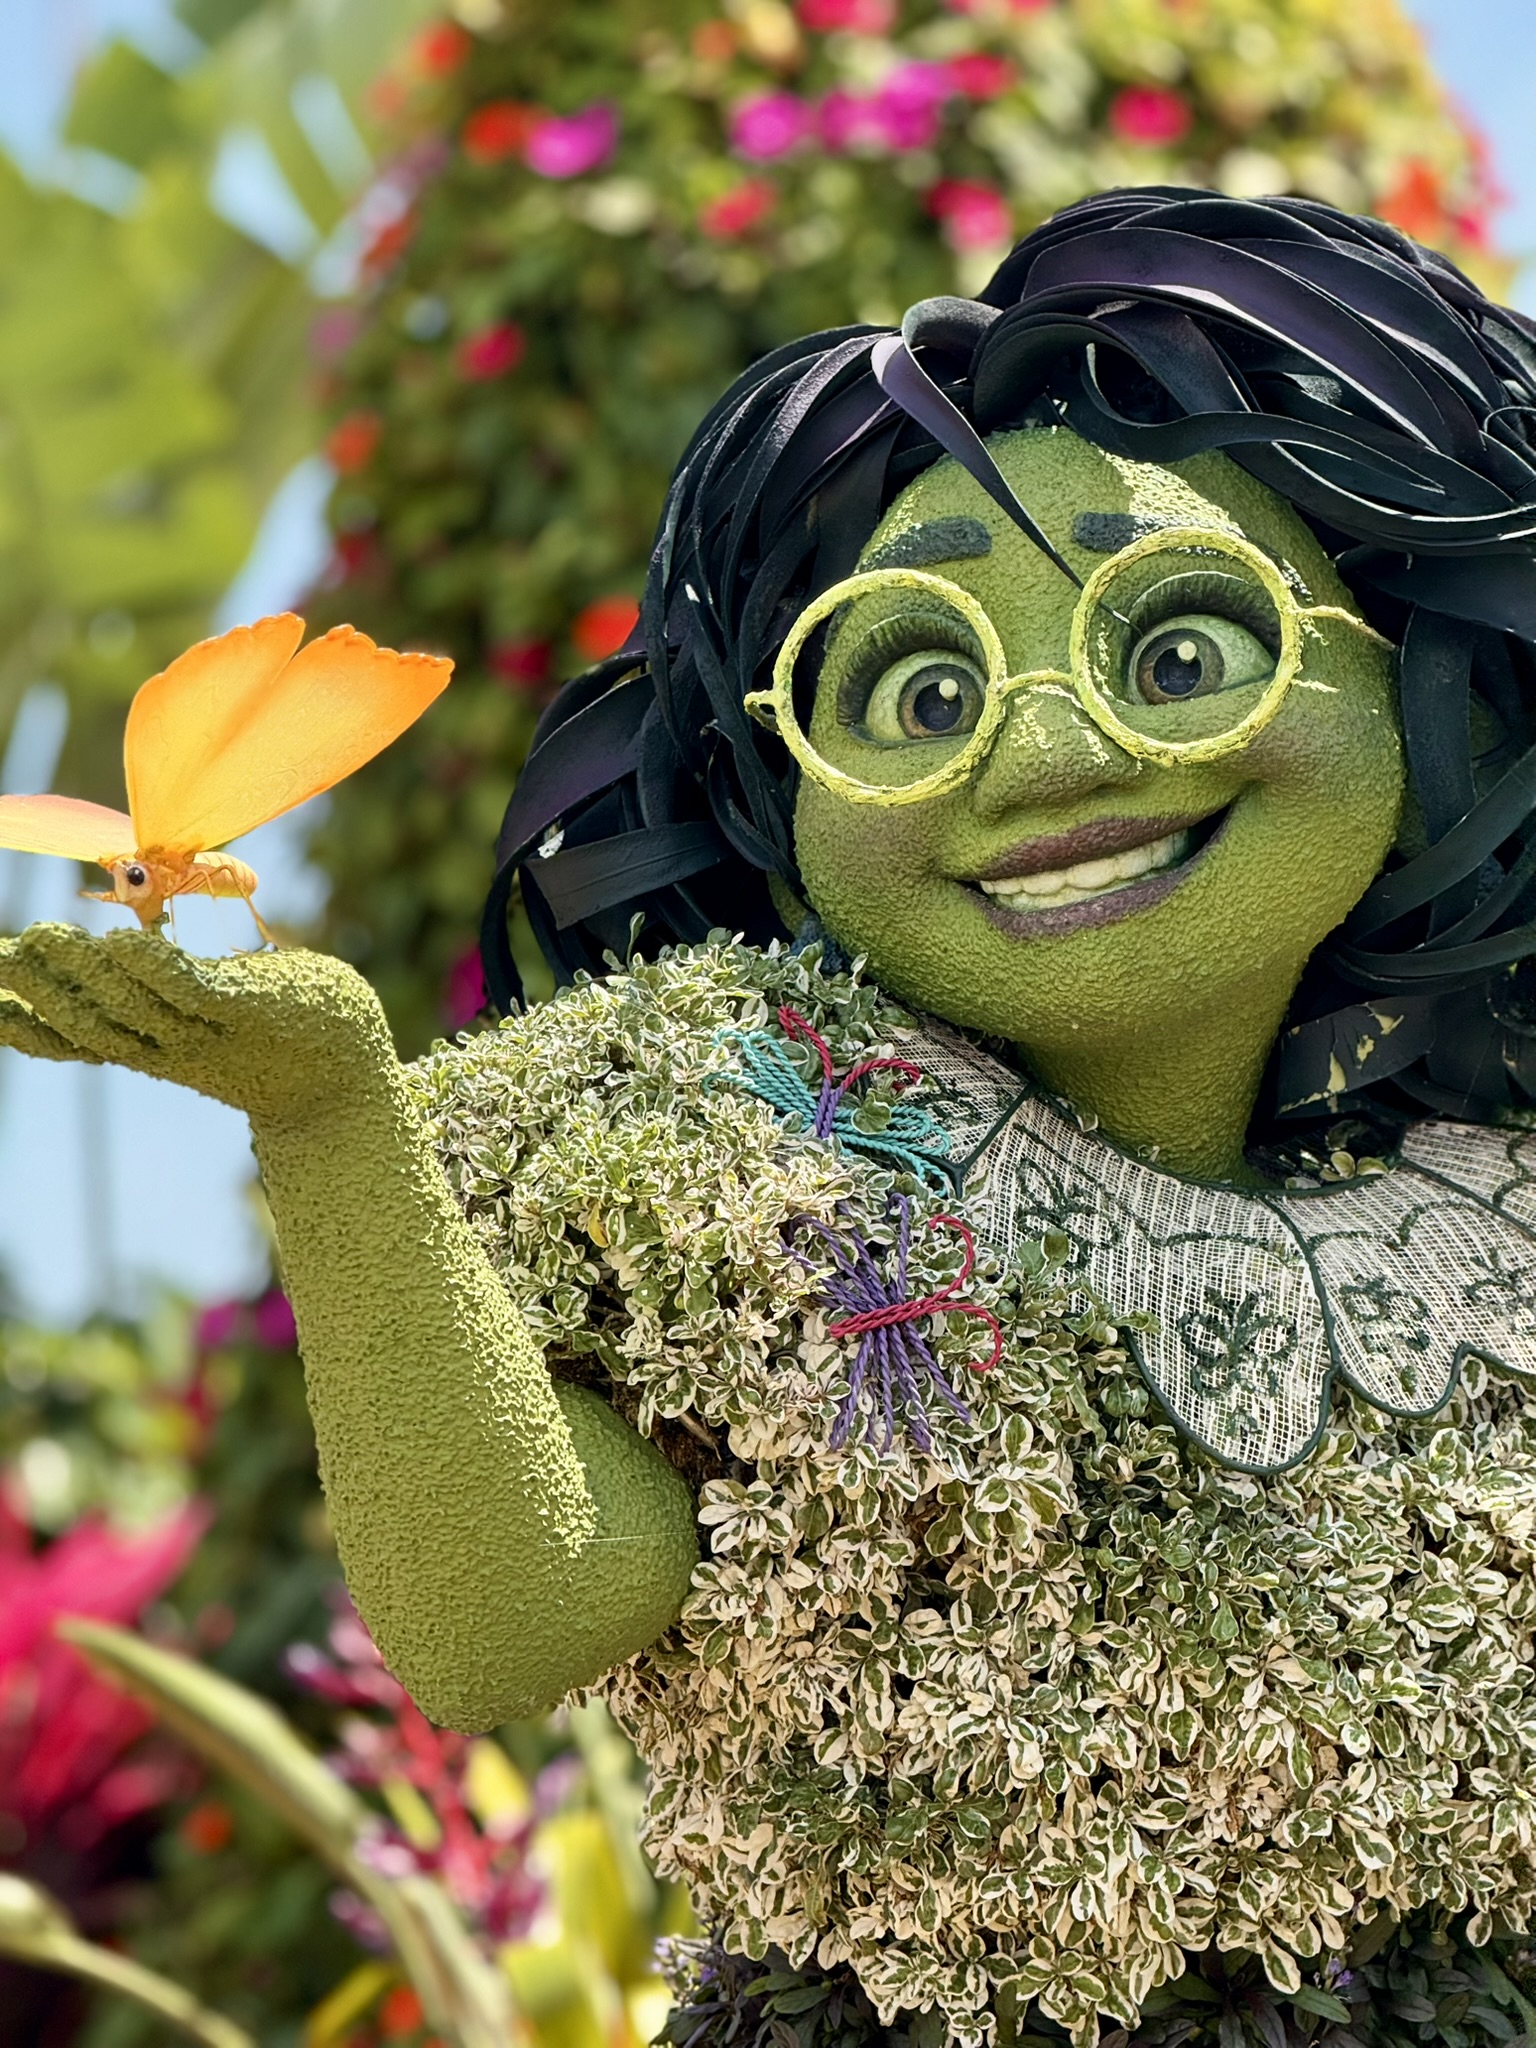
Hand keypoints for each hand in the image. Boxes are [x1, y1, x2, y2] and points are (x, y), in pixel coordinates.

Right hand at [0, 924, 398, 1130]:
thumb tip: (124, 942)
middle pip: (93, 1022)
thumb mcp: (214, 1007)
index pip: (77, 1040)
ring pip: (136, 1007)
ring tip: (40, 937)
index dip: (24, 1025)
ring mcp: (214, 1034)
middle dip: (41, 990)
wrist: (352, 1076)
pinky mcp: (253, 1011)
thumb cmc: (282, 1028)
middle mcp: (174, 1049)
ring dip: (86, 974)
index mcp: (155, 1050)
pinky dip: (157, 970)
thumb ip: (169, 984)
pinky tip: (122, 943)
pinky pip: (196, 992)